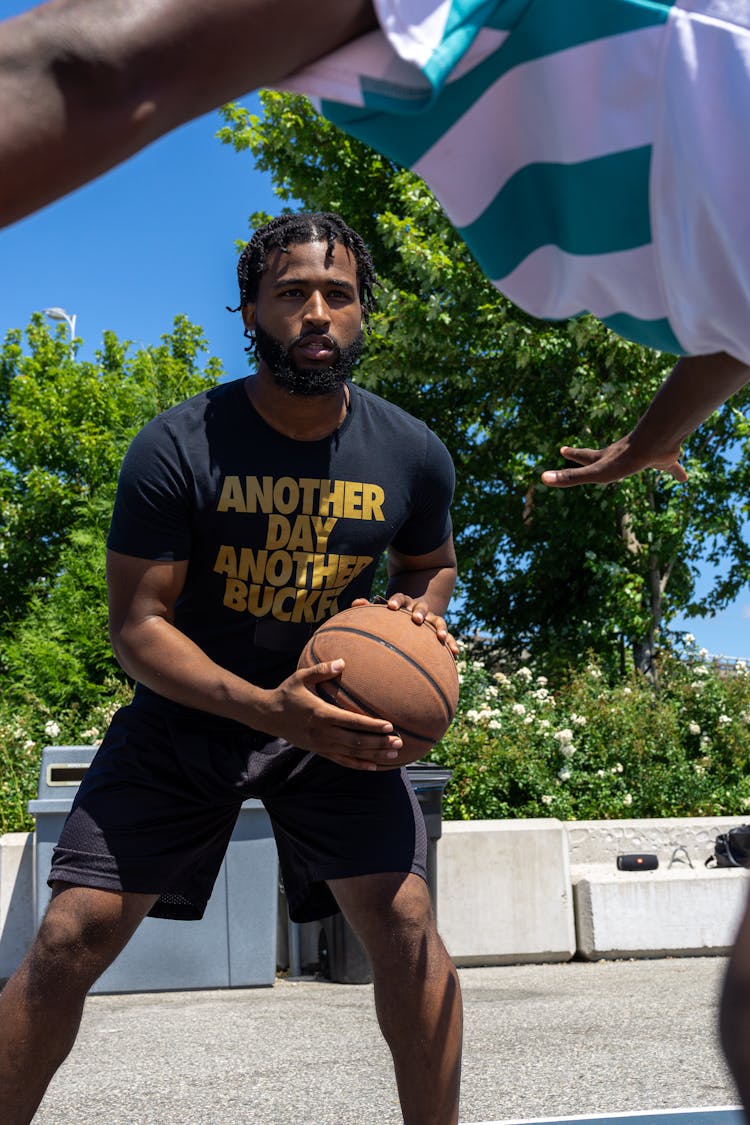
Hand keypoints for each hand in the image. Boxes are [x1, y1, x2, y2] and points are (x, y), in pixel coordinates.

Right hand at [263, 659, 403, 770]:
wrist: (268, 715)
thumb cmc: (287, 693)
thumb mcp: (301, 677)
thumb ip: (322, 670)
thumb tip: (342, 662)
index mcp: (320, 714)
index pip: (351, 722)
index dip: (371, 725)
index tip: (389, 726)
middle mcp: (322, 732)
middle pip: (356, 741)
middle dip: (379, 742)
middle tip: (399, 742)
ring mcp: (321, 744)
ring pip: (351, 753)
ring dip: (373, 755)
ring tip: (393, 754)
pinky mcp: (318, 751)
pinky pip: (341, 761)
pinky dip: (358, 764)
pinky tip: (374, 766)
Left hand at [352, 595, 458, 655]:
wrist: (413, 615)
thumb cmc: (392, 618)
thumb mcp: (382, 612)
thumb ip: (369, 608)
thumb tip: (355, 603)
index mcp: (404, 604)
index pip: (401, 597)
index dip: (396, 601)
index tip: (390, 607)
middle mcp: (419, 609)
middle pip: (421, 606)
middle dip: (419, 612)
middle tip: (415, 619)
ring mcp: (431, 620)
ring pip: (438, 620)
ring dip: (439, 628)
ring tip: (440, 637)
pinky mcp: (439, 631)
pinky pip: (448, 637)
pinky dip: (452, 643)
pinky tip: (455, 653)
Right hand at [540, 435, 687, 487]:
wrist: (655, 444)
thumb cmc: (624, 460)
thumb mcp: (594, 473)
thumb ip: (570, 478)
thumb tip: (541, 478)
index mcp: (606, 459)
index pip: (585, 458)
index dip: (573, 455)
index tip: (562, 449)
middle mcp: (623, 455)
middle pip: (607, 455)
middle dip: (598, 455)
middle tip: (593, 453)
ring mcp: (642, 456)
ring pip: (638, 458)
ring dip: (635, 460)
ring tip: (639, 464)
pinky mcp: (664, 458)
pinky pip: (671, 467)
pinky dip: (676, 472)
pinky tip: (685, 478)